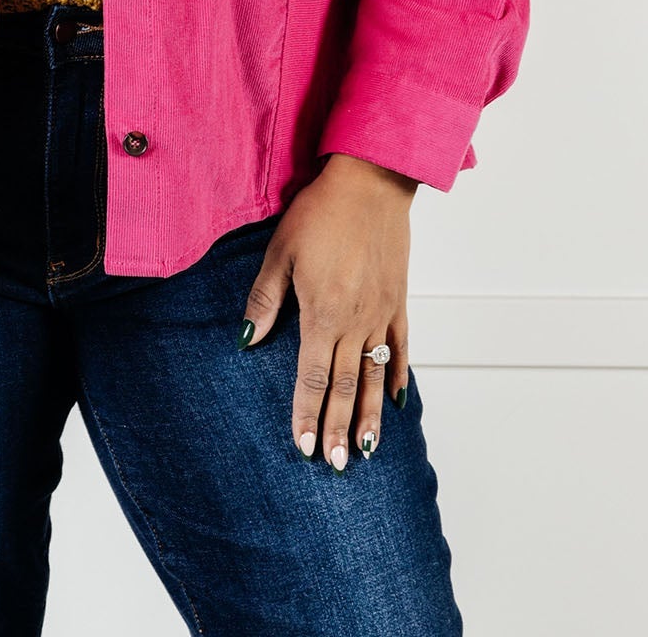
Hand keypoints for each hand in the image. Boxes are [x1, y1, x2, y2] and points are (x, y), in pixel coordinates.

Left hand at [238, 153, 415, 467]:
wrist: (370, 182)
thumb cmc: (320, 212)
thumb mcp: (280, 252)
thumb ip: (265, 300)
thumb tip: (246, 340)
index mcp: (322, 314)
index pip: (312, 379)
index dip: (306, 414)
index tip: (302, 446)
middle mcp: (355, 322)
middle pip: (344, 388)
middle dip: (336, 429)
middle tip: (332, 465)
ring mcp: (381, 315)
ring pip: (374, 377)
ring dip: (367, 416)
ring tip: (363, 451)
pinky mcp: (398, 302)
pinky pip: (400, 349)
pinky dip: (398, 377)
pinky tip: (395, 402)